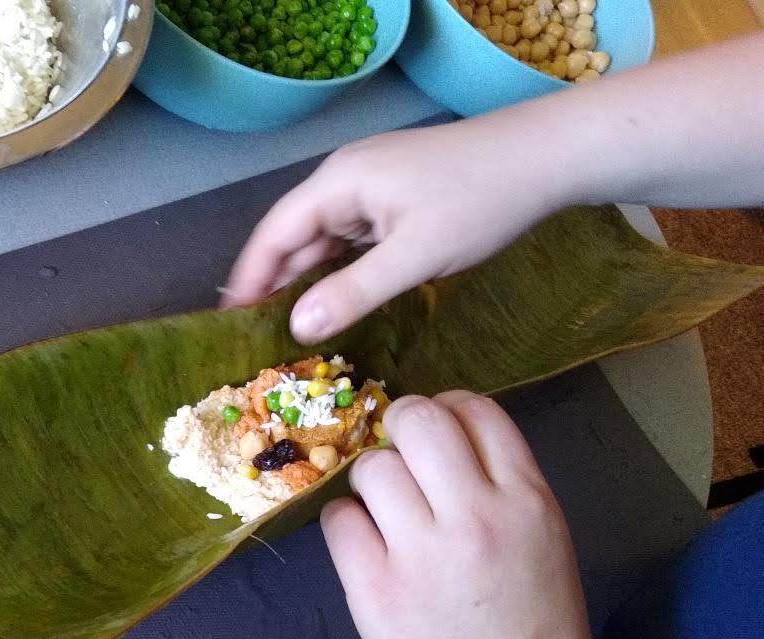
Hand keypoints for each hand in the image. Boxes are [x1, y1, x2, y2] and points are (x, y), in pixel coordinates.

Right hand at [223, 123, 567, 342]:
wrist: (547, 158)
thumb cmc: (481, 201)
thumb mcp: (416, 255)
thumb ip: (354, 292)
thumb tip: (297, 328)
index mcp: (338, 183)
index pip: (274, 234)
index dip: (248, 279)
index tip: (230, 326)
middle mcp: (343, 180)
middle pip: (293, 237)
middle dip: (274, 286)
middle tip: (257, 341)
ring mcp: (368, 188)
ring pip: (322, 241)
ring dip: (306, 282)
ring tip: (287, 332)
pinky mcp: (391, 200)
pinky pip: (349, 240)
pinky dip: (336, 272)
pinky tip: (333, 304)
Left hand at [321, 391, 606, 638]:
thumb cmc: (533, 624)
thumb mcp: (543, 538)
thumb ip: (500, 484)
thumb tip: (441, 434)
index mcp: (527, 501)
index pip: (476, 411)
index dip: (447, 409)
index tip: (436, 432)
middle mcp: (476, 517)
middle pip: (417, 421)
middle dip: (401, 428)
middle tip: (401, 460)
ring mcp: (422, 555)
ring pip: (372, 467)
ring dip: (372, 481)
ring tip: (386, 514)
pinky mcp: (376, 591)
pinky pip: (339, 520)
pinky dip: (347, 525)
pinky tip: (367, 546)